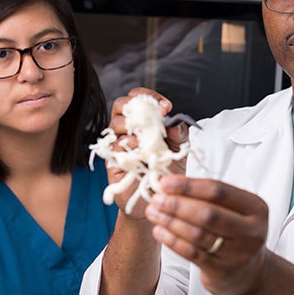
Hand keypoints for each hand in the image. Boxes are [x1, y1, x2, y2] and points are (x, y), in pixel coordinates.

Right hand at [105, 87, 190, 218]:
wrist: (160, 198)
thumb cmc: (168, 171)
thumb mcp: (180, 150)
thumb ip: (179, 134)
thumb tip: (174, 125)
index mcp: (143, 121)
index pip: (137, 98)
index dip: (148, 96)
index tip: (166, 106)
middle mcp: (128, 130)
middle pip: (119, 106)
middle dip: (134, 105)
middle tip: (155, 115)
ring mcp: (119, 145)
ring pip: (115, 125)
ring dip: (133, 126)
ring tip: (150, 137)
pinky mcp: (114, 162)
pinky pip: (115, 148)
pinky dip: (128, 146)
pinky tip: (141, 151)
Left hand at [145, 174, 270, 294]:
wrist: (250, 272)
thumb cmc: (237, 234)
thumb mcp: (236, 211)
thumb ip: (209, 196)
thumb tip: (170, 184)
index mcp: (256, 208)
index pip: (219, 191)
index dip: (189, 186)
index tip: (166, 182)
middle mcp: (252, 231)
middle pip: (209, 213)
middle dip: (177, 204)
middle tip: (156, 199)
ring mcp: (238, 254)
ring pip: (198, 234)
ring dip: (171, 221)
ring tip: (153, 213)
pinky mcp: (222, 271)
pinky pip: (191, 253)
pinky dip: (172, 240)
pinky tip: (159, 231)